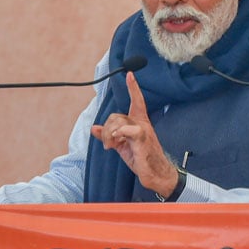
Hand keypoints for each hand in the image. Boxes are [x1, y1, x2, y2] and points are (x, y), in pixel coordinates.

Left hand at [89, 72, 179, 197]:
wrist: (156, 174)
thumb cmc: (141, 159)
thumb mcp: (121, 146)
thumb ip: (108, 136)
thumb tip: (93, 128)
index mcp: (139, 123)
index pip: (137, 101)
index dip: (133, 88)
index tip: (130, 74)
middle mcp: (142, 124)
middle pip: (116, 116)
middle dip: (106, 130)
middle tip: (107, 145)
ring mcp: (143, 130)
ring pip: (118, 122)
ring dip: (109, 136)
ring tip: (111, 147)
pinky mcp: (143, 139)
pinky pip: (128, 130)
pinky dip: (119, 134)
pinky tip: (115, 142)